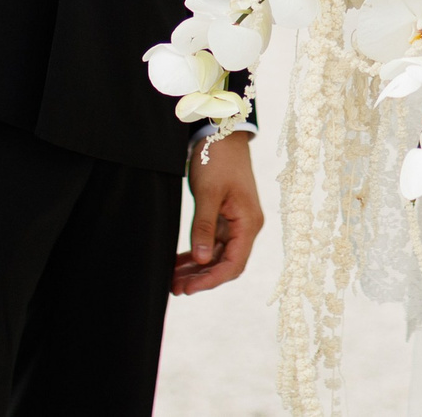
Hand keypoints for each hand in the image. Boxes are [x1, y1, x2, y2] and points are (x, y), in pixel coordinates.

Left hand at [174, 131, 263, 296]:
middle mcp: (246, 227)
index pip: (233, 263)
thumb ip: (204, 227)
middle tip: (175, 288)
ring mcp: (236, 223)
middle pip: (226, 264)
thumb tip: (203, 260)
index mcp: (248, 223)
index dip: (212, 280)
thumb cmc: (218, 159)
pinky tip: (179, 264)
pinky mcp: (226, 217)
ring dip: (197, 269)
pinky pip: (212, 244)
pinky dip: (197, 254)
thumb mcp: (208, 193)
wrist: (223, 133)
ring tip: (173, 280)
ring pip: (218, 256)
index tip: (189, 289)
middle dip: (202, 278)